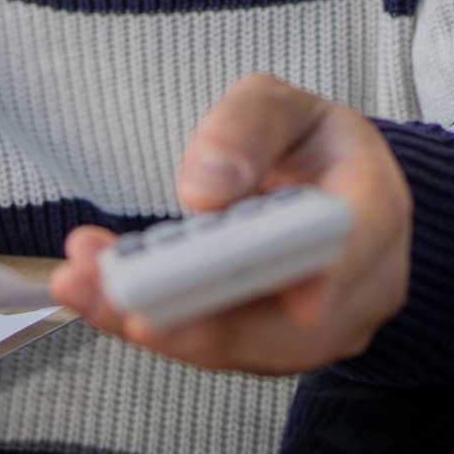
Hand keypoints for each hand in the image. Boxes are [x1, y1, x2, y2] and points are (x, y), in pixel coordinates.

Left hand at [49, 72, 410, 374]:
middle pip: (288, 325)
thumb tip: (206, 191)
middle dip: (197, 314)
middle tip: (116, 289)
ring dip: (157, 322)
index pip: (358, 247)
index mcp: (373, 208)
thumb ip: (246, 126)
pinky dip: (154, 322)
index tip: (279, 295)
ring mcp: (319, 329)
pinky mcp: (272, 349)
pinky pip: (215, 348)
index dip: (324, 277)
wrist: (327, 189)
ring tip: (80, 284)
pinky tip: (94, 294)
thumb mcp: (282, 104)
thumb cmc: (307, 142)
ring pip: (242, 346)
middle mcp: (359, 287)